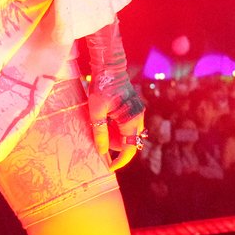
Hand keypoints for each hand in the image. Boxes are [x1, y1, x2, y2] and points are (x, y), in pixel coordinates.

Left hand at [86, 19, 145, 170]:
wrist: (109, 67)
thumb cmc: (101, 86)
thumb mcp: (96, 111)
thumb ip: (99, 131)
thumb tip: (101, 151)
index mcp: (130, 120)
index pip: (130, 149)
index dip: (120, 161)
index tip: (110, 167)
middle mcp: (138, 117)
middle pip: (128, 141)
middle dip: (113, 145)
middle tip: (97, 140)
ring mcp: (137, 112)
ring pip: (127, 133)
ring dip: (114, 135)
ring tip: (98, 126)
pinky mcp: (133, 107)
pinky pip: (127, 124)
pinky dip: (116, 127)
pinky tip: (104, 120)